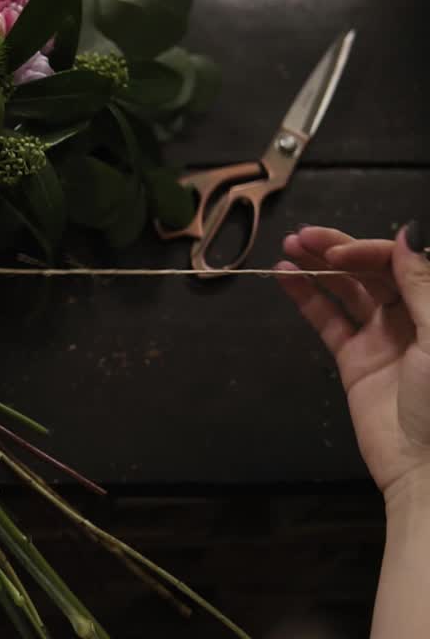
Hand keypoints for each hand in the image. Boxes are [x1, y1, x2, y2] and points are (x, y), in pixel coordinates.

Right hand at [277, 224, 429, 500]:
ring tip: (287, 246)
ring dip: (318, 267)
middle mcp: (413, 315)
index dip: (370, 250)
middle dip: (338, 249)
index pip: (402, 262)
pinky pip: (328, 320)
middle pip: (372, 271)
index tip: (338, 252)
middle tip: (301, 236)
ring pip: (347, 290)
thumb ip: (422, 284)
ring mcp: (382, 336)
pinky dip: (307, 297)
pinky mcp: (355, 359)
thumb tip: (405, 232)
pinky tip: (285, 277)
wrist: (427, 467)